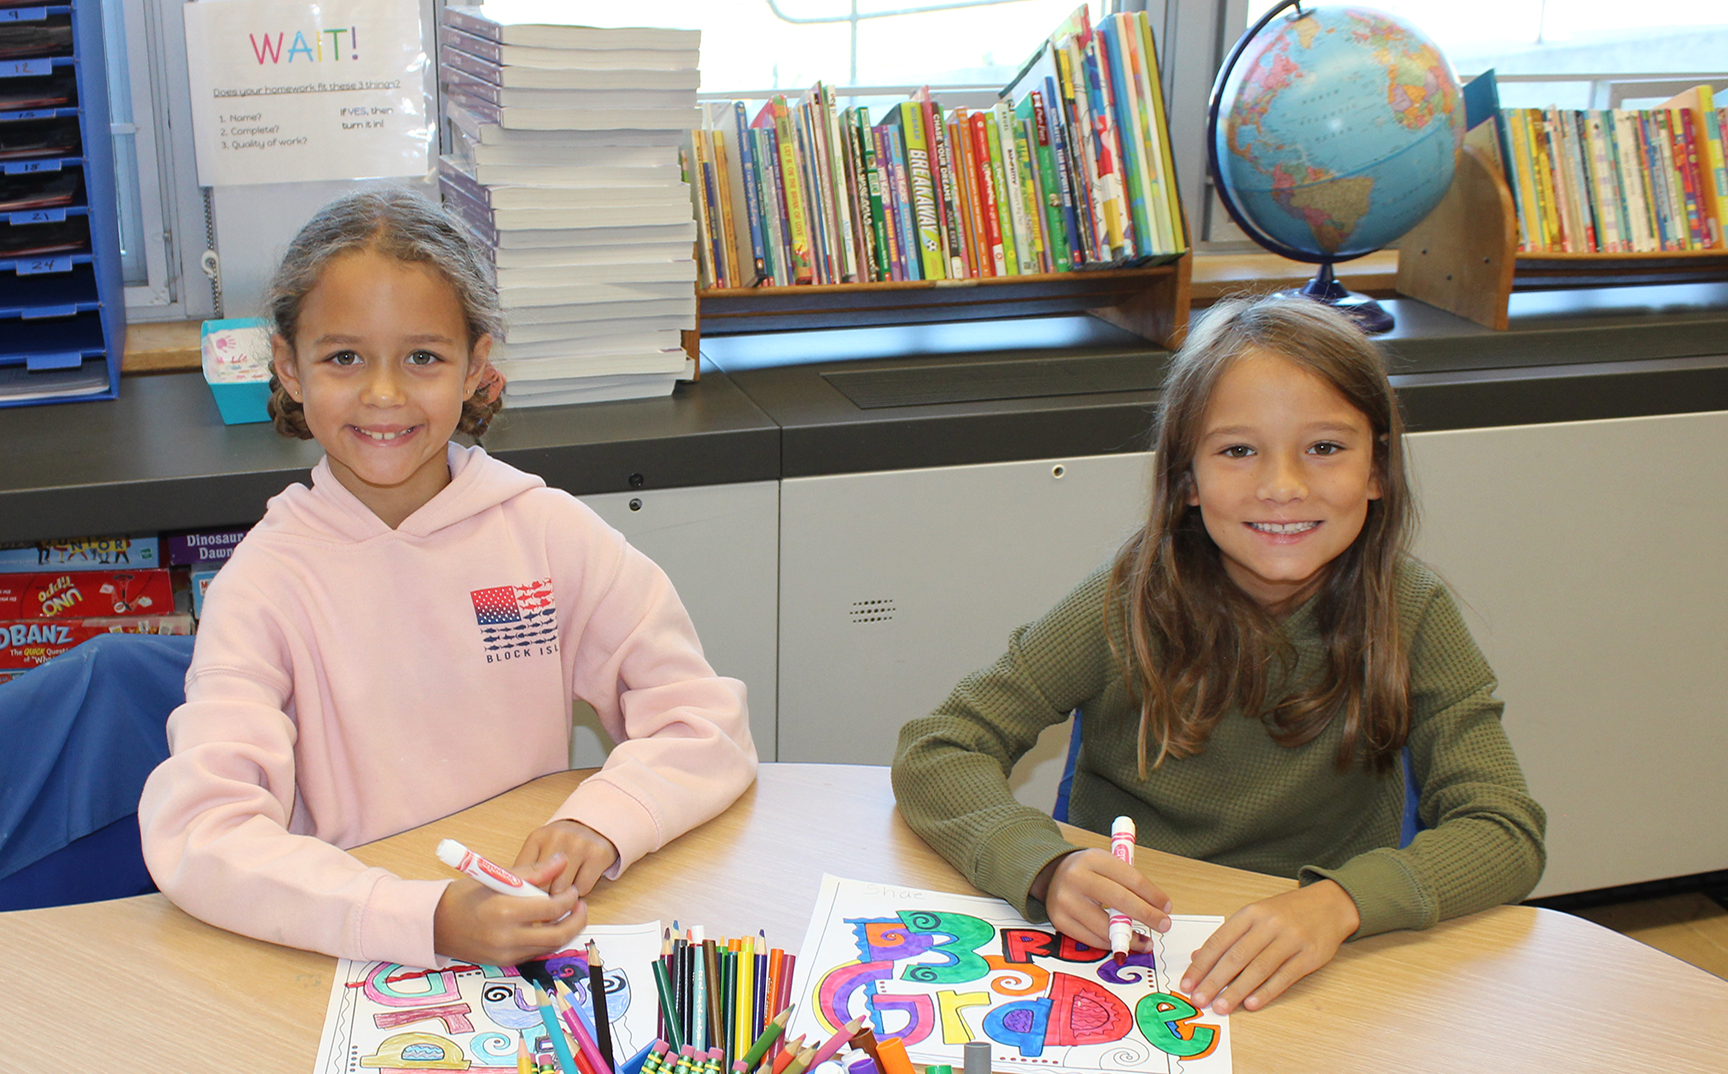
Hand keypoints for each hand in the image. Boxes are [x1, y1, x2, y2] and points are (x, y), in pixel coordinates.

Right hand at [433, 856, 586, 965]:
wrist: (435, 923)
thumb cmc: (464, 896)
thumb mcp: (496, 876)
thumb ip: (533, 871)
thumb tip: (561, 860)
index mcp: (504, 911)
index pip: (551, 908)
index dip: (568, 899)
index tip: (571, 890)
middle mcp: (506, 937)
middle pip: (557, 935)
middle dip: (576, 920)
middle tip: (580, 906)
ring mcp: (505, 954)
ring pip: (549, 947)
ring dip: (564, 931)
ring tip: (569, 915)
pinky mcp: (503, 963)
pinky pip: (535, 953)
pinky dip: (547, 941)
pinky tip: (549, 926)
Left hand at [514, 819, 618, 896]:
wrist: (595, 825)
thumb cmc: (563, 843)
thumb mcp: (540, 850)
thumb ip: (527, 871)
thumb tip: (515, 899)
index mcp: (537, 838)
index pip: (523, 876)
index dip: (523, 896)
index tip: (524, 905)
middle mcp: (558, 838)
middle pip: (542, 886)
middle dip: (542, 900)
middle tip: (544, 904)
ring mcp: (579, 845)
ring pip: (562, 890)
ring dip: (561, 898)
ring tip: (562, 890)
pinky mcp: (598, 854)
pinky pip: (583, 888)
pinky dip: (580, 892)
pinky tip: (579, 880)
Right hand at [1031, 848, 1172, 951]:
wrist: (1052, 875)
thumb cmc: (1088, 872)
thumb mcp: (1107, 864)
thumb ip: (1128, 882)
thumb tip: (1158, 908)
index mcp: (1093, 858)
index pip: (1131, 878)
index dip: (1153, 895)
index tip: (1167, 906)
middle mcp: (1076, 877)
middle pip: (1119, 900)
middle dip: (1147, 915)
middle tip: (1164, 925)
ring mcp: (1065, 900)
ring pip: (1105, 925)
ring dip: (1130, 937)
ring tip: (1146, 941)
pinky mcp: (1059, 921)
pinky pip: (1091, 938)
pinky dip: (1111, 942)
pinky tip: (1123, 942)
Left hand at [1181, 879, 1359, 1013]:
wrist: (1330, 904)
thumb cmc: (1287, 912)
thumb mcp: (1255, 915)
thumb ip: (1228, 937)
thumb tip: (1198, 958)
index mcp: (1251, 913)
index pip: (1219, 941)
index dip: (1201, 965)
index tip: (1187, 984)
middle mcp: (1269, 924)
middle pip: (1236, 957)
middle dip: (1214, 981)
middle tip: (1199, 1000)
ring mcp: (1291, 939)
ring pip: (1258, 969)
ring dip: (1237, 991)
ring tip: (1221, 1007)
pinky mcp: (1310, 955)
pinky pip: (1284, 977)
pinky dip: (1266, 992)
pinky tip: (1251, 1004)